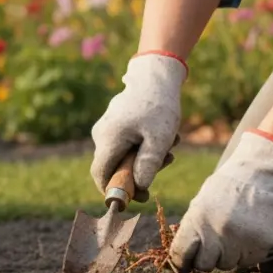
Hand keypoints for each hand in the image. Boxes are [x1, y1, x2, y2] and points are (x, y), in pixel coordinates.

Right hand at [90, 53, 187, 201]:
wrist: (156, 75)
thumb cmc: (158, 106)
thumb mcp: (159, 139)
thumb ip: (148, 165)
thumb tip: (139, 187)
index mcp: (108, 139)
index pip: (100, 175)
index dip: (114, 190)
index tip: (137, 197)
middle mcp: (101, 134)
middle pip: (114, 166)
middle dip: (140, 171)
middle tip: (167, 164)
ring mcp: (106, 127)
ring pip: (123, 154)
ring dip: (147, 156)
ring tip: (172, 145)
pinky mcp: (115, 123)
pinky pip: (126, 143)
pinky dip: (144, 145)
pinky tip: (164, 135)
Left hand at [169, 131, 272, 272]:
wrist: (261, 174)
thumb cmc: (226, 189)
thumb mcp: (200, 204)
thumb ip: (191, 230)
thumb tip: (182, 261)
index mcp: (197, 220)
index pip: (181, 255)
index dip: (182, 261)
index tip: (185, 263)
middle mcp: (218, 233)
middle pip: (205, 266)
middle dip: (207, 258)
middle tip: (214, 244)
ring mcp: (242, 241)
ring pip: (228, 265)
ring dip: (229, 254)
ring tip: (235, 231)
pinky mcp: (264, 244)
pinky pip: (249, 261)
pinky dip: (248, 252)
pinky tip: (249, 232)